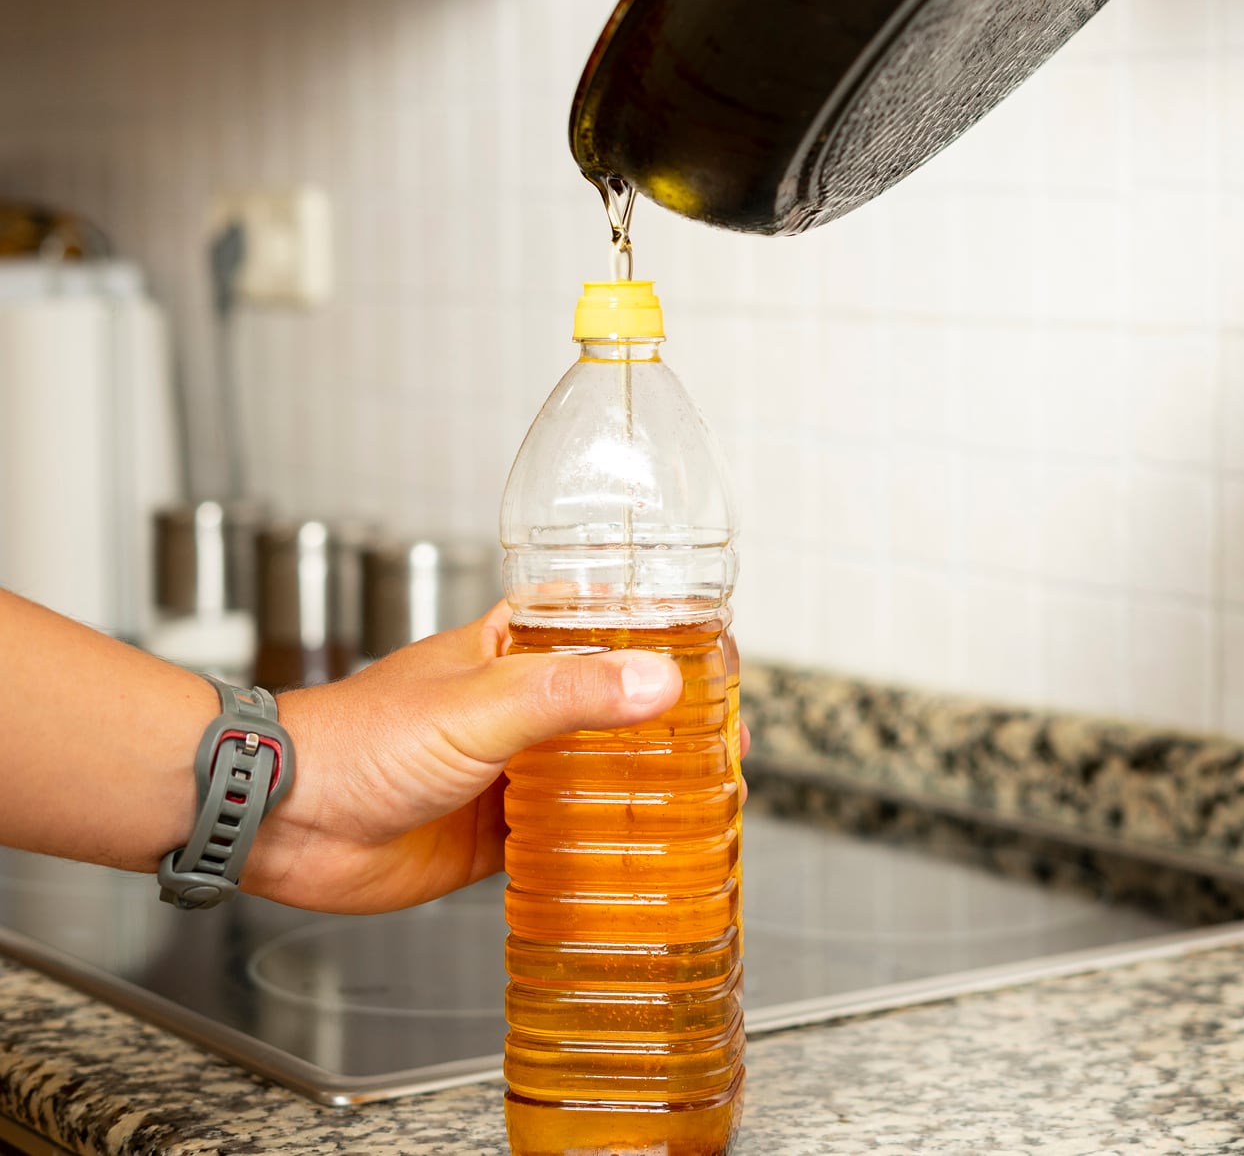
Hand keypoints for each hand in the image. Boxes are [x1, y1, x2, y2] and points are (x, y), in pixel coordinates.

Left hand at [244, 604, 747, 913]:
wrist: (283, 821)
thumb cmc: (356, 740)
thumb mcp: (479, 705)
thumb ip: (571, 694)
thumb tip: (659, 681)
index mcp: (511, 649)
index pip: (604, 624)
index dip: (663, 634)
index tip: (717, 651)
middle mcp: (517, 705)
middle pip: (613, 704)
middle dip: (669, 721)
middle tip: (726, 741)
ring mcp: (509, 770)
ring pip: (598, 772)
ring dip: (644, 783)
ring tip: (706, 795)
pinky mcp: (497, 833)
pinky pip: (569, 836)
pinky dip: (607, 843)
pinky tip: (643, 853)